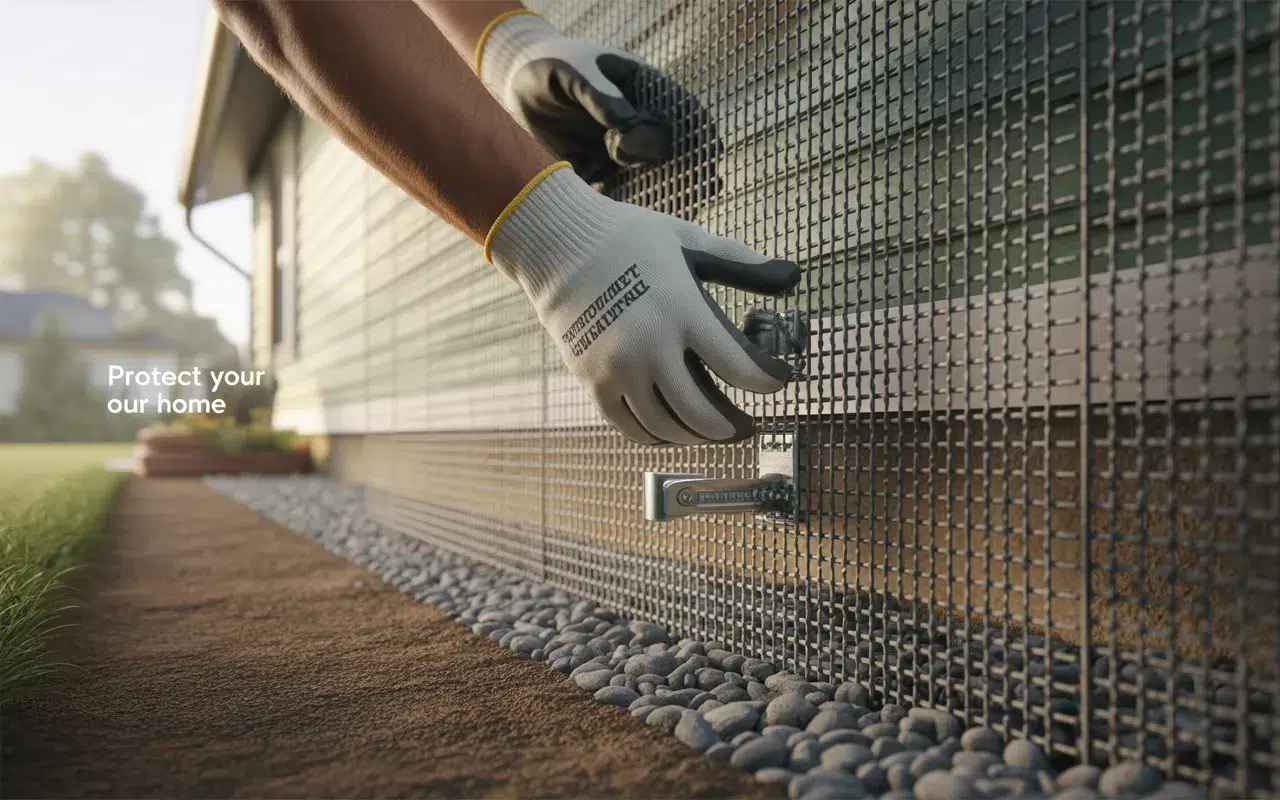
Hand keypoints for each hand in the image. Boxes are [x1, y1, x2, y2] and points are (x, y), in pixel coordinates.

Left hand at [476, 11, 719, 194]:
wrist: (515, 86)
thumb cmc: (551, 67)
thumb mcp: (575, 73)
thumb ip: (600, 96)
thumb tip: (627, 127)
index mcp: (645, 93)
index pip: (683, 114)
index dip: (700, 134)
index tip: (709, 152)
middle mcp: (640, 126)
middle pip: (673, 154)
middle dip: (683, 171)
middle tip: (695, 189)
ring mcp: (622, 153)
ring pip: (649, 180)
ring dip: (656, 197)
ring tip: (664, 217)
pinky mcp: (599, 173)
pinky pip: (615, 195)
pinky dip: (618, 208)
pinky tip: (617, 218)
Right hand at [488, 164, 799, 445]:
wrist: (557, 246)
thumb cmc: (629, 238)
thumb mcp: (688, 239)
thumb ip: (740, 262)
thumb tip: (791, 275)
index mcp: (681, 310)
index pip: (739, 368)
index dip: (768, 383)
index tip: (777, 381)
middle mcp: (650, 347)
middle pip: (704, 415)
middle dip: (734, 426)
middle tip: (747, 423)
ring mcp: (618, 371)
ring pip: (668, 428)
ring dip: (698, 436)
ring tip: (713, 430)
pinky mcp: (593, 383)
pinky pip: (631, 428)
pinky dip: (658, 436)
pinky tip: (674, 430)